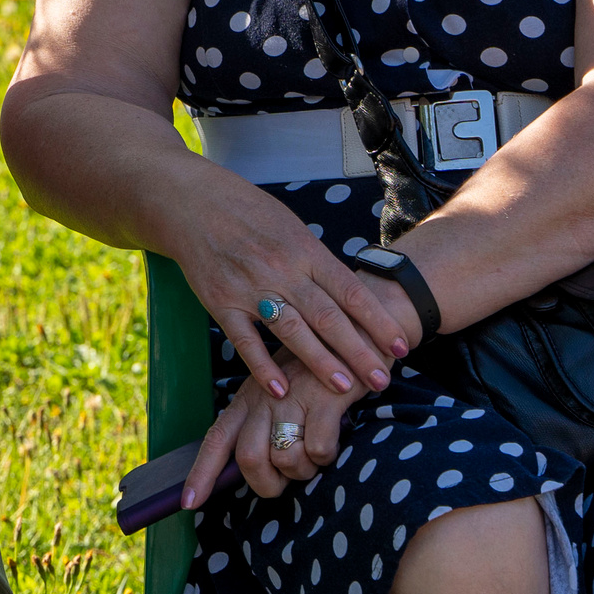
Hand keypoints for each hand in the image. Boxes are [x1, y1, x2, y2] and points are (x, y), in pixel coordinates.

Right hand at [165, 179, 411, 404]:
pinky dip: (262, 367)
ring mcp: (249, 287)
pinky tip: (281, 390)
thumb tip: (350, 295)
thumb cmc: (247, 212)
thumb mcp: (290, 226)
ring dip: (320, 362)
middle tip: (384, 379)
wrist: (192, 202)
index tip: (401, 346)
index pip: (349, 290)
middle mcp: (280, 268)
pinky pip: (245, 340)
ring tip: (345, 388)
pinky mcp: (220, 302)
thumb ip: (316, 260)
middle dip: (359, 351)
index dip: (378, 321)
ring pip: (291, 331)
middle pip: (328, 316)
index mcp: (304, 248)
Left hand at [184, 356, 367, 507]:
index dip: (201, 473)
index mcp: (249, 398)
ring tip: (317, 452)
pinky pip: (318, 450)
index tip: (189, 503)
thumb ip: (265, 424)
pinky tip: (336, 436)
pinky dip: (328, 455)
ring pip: (284, 458)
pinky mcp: (323, 398)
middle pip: (248, 459)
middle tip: (290, 477)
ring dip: (304, 469)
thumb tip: (257, 468)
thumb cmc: (320, 372)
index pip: (216, 438)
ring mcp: (292, 396)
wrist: (358, 335)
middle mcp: (264, 397)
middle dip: (268, 483)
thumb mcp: (283, 391)